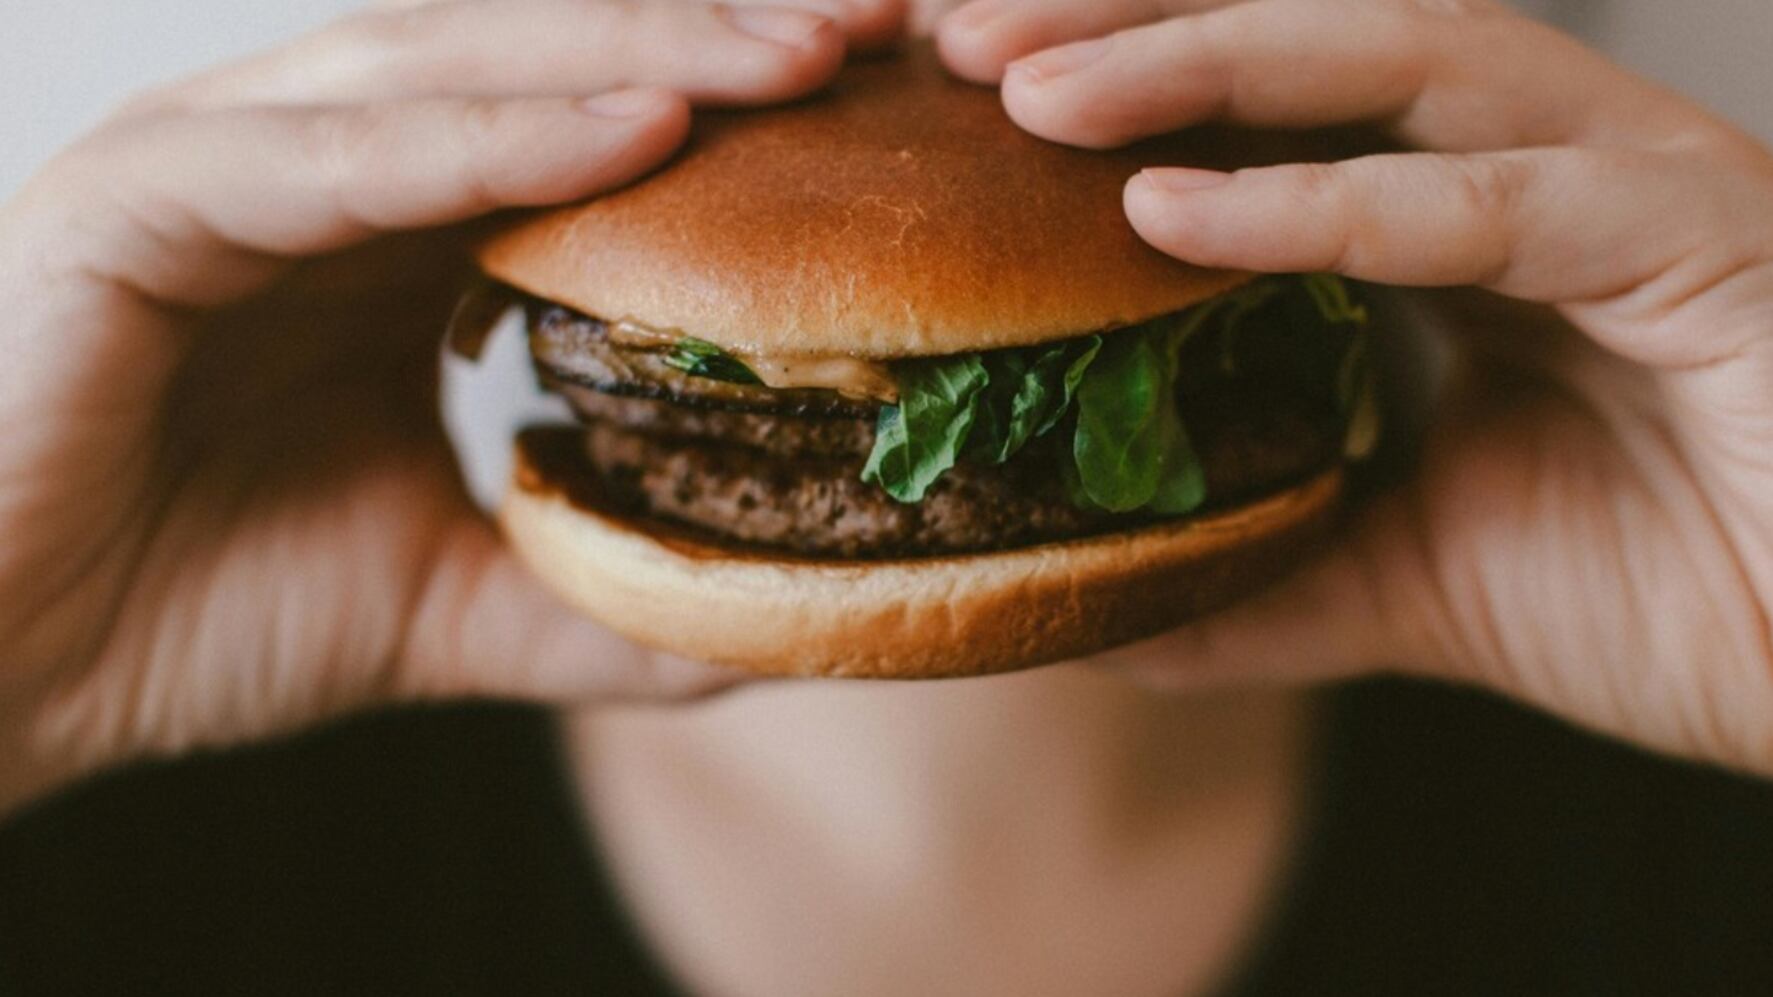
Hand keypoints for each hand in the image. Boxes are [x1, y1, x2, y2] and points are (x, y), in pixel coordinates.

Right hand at [0, 0, 904, 813]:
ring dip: (640, 51)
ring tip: (805, 52)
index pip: (599, 136)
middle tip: (893, 31)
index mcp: (403, 240)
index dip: (749, 117)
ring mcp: (232, 165)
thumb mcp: (452, 605)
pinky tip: (637, 126)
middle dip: (727, 41)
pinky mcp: (143, 199)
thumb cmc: (189, 611)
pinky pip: (342, 154)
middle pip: (557, 66)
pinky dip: (491, 133)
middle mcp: (328, 174)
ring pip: (462, 71)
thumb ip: (600, 600)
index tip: (901, 112)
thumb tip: (773, 624)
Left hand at [937, 0, 1772, 772]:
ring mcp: (1621, 181)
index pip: (1267, 110)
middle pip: (1307, 38)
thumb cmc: (1665, 595)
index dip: (1113, 85)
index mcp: (1460, 222)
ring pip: (1395, 57)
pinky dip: (1328, 200)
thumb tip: (1095, 609)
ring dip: (1199, 59)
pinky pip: (1491, 200)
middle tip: (952, 41)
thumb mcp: (1402, 580)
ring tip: (1025, 88)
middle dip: (1124, 23)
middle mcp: (1532, 167)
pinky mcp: (1697, 235)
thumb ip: (1258, 575)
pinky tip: (1171, 210)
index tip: (952, 102)